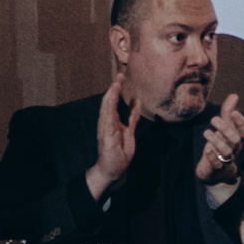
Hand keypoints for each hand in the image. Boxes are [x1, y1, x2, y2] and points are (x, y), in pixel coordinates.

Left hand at [91, 73, 143, 196]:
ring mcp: (119, 125)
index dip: (113, 91)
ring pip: (121, 107)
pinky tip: (138, 101)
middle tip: (121, 75)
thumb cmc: (109, 156)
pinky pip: (131, 117)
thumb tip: (110, 109)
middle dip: (116, 88)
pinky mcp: (126, 131)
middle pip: (113, 101)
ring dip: (124, 95)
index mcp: (106, 122)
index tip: (118, 80)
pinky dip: (134, 108)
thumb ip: (111, 124)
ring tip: (126, 83)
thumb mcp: (109, 139)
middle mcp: (111, 121)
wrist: (112, 169)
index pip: (108, 103)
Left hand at [195, 93, 243, 192]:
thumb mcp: (224, 128)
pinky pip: (217, 164)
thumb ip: (228, 113)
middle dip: (226, 129)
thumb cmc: (220, 145)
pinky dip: (212, 157)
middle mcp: (234, 149)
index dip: (241, 122)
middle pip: (236, 140)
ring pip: (226, 151)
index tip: (234, 112)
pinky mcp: (216, 168)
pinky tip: (207, 149)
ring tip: (206, 132)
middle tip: (214, 119)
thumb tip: (234, 95)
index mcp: (238, 139)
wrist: (215, 171)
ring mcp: (226, 159)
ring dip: (217, 141)